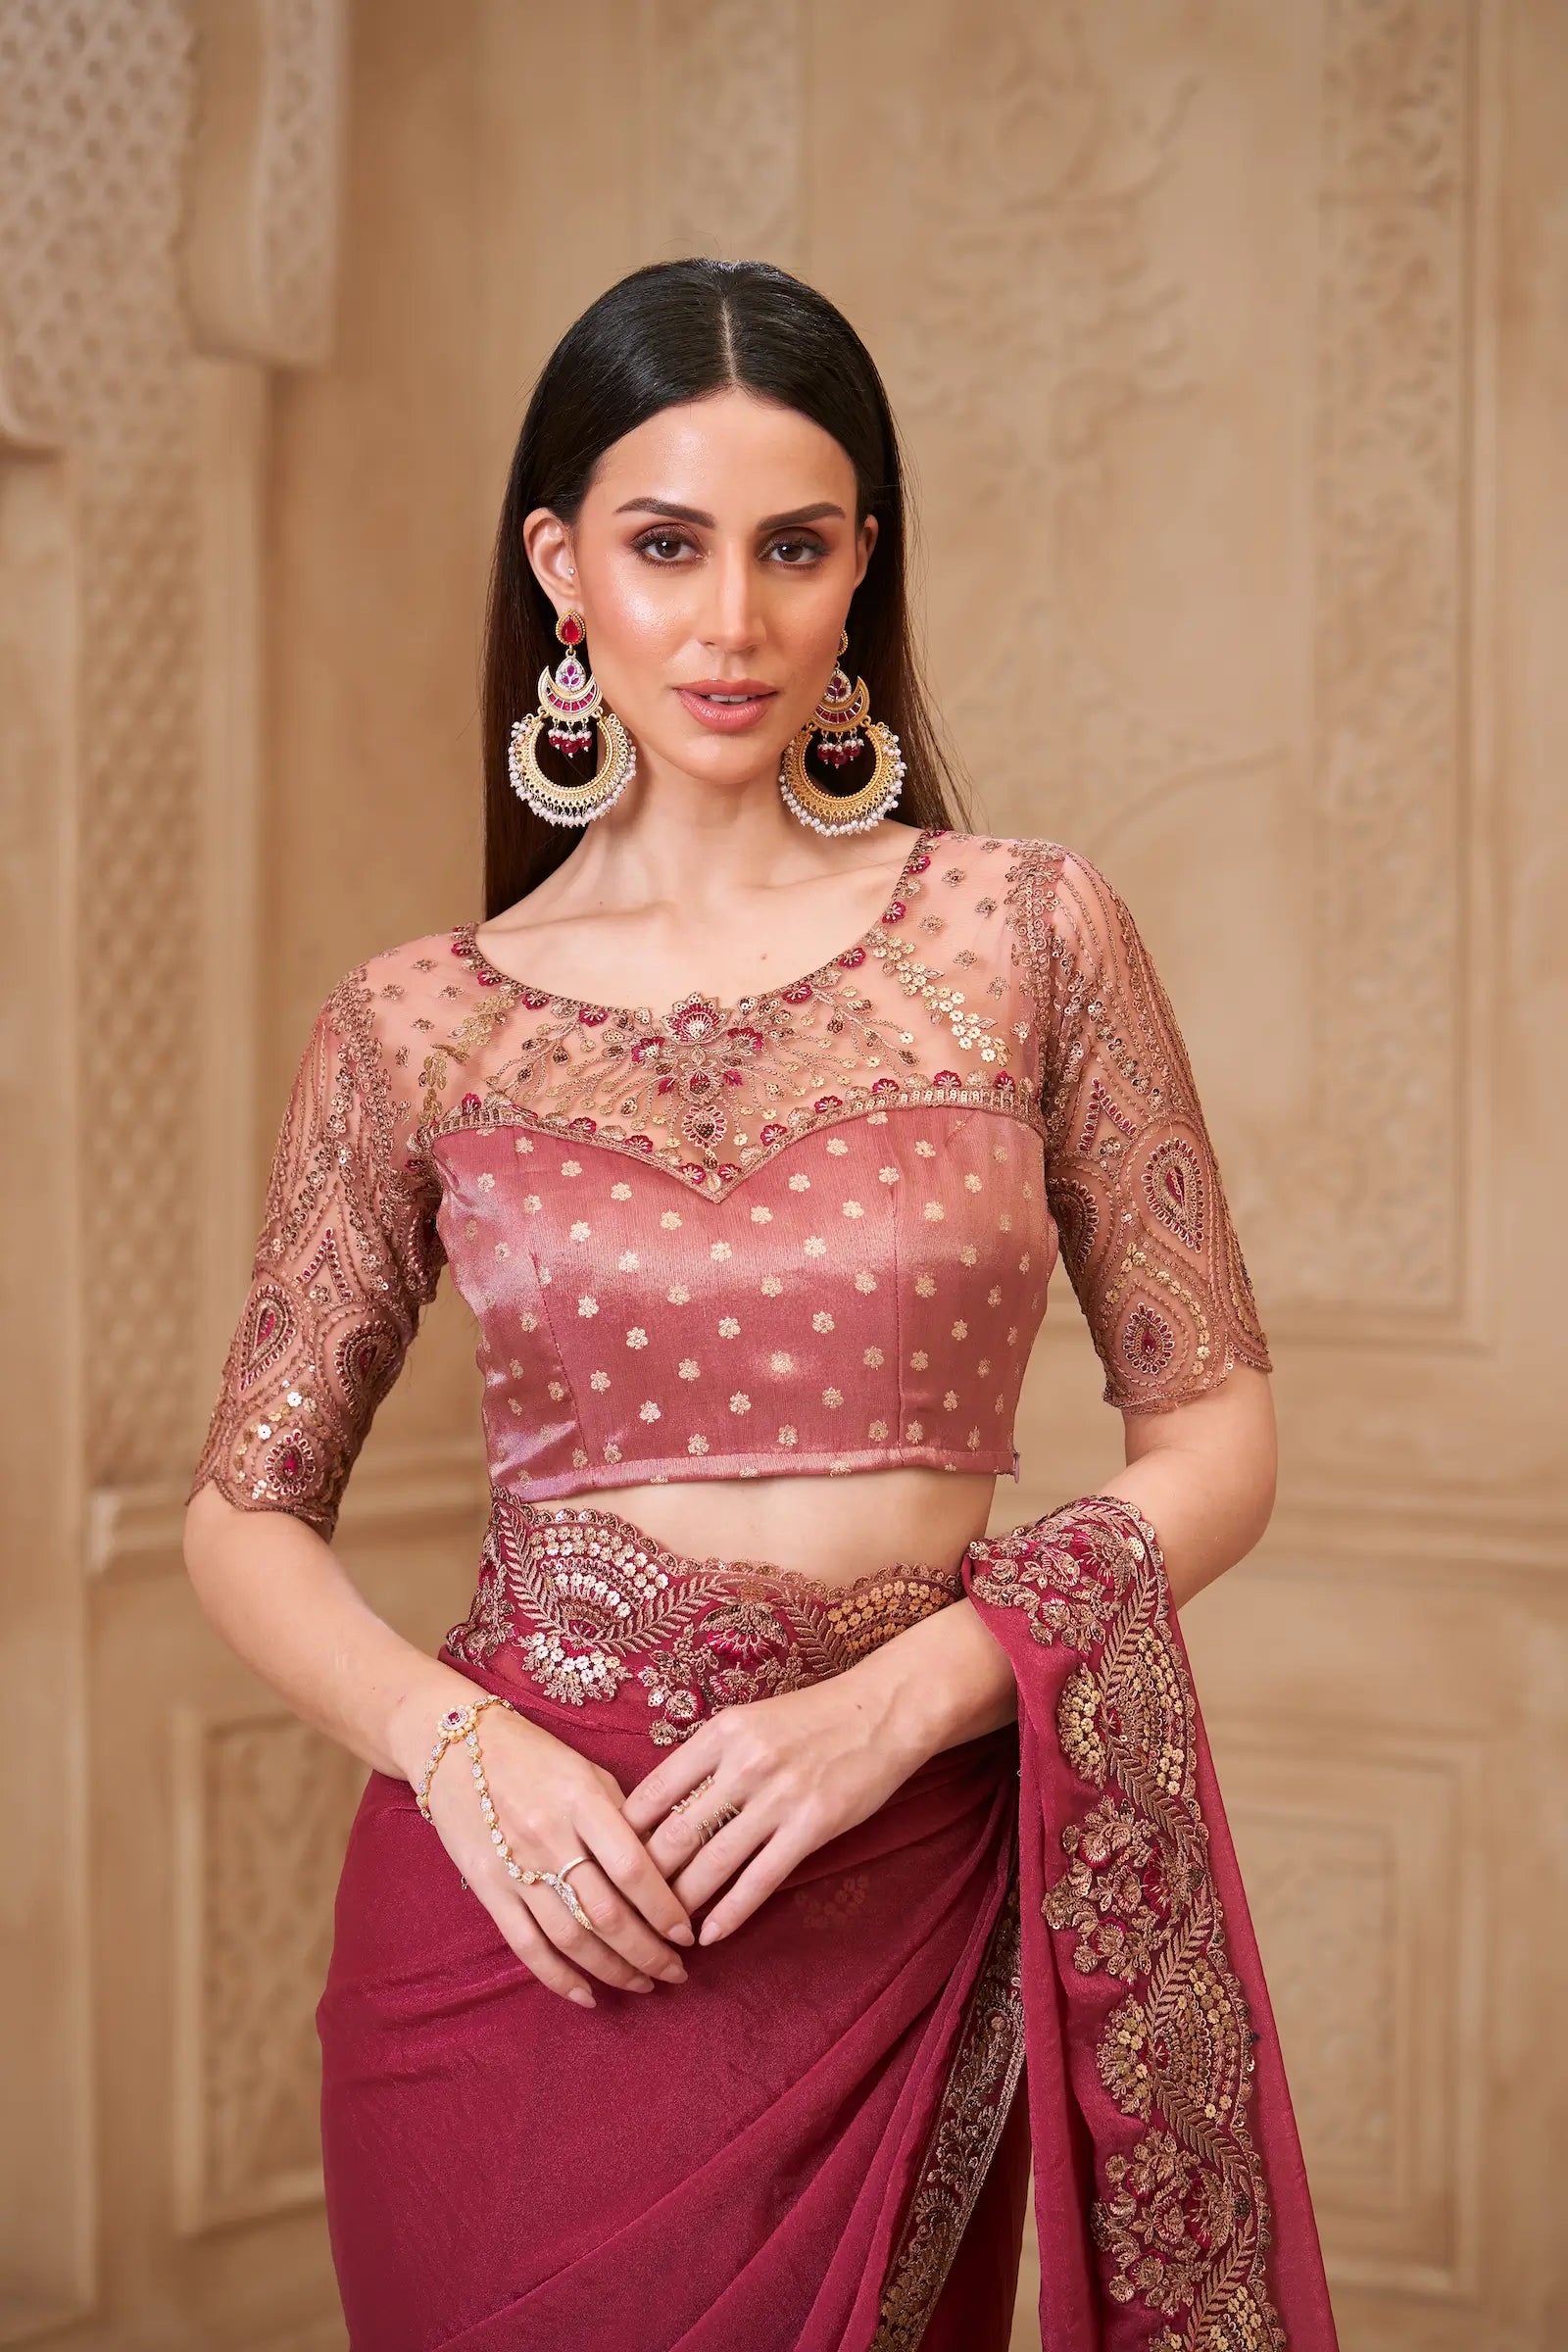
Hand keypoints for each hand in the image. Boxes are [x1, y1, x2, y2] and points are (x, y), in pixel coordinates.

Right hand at [424, 1703, 693, 2007]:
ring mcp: (516, 1867)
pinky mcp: (488, 1889)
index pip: (633, 1868)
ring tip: (644, 1984)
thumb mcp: (587, 1771)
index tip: (688, 1935)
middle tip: (676, 1972)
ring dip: (613, 1970)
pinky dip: (559, 1978)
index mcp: (582, 1801)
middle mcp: (550, 1837)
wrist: (453, 1747)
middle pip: (607, 1912)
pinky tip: (588, 1996)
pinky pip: (527, 1946)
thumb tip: (665, 1868)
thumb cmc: (533, 1754)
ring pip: (572, 1937)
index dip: (665, 1909)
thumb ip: (624, 1817)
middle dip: (648, 1952)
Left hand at [621, 1669, 924, 1945]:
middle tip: (629, 1911)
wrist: (881, 1711)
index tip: (610, 1865)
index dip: (625, 1836)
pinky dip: (731, 1913)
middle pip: (676, 1834)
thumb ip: (707, 1759)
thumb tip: (660, 1807)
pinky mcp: (813, 1825)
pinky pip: (761, 1879)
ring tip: (665, 1931)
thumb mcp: (748, 1722)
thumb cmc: (810, 1719)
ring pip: (713, 1862)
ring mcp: (780, 1796)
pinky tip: (713, 1934)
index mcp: (720, 1733)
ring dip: (683, 1904)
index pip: (653, 1792)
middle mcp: (744, 1763)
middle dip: (647, 1881)